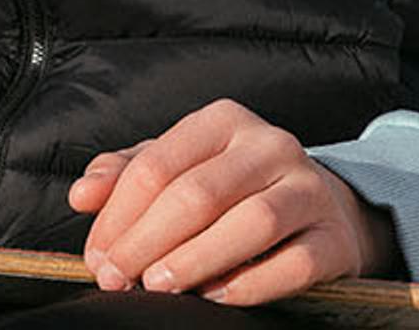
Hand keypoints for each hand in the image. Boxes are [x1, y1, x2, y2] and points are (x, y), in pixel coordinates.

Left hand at [70, 99, 397, 305]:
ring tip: (160, 285)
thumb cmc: (234, 192)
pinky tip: (217, 296)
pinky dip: (251, 284)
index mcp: (224, 122)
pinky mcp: (335, 238)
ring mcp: (309, 190)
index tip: (98, 256)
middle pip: (198, 194)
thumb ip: (128, 176)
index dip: (118, 217)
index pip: (157, 166)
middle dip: (147, 242)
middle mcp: (271, 146)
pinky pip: (295, 263)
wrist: (321, 211)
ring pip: (251, 222)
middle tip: (118, 279)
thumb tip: (83, 194)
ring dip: (196, 259)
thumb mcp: (179, 170)